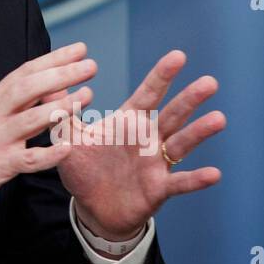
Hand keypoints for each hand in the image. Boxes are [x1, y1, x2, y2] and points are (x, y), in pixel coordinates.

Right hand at [0, 42, 96, 228]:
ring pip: (31, 120)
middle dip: (61, 74)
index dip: (53, 59)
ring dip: (60, 108)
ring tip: (87, 97)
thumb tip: (49, 84)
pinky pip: (27, 160)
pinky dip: (49, 154)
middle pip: (28, 88)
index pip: (25, 72)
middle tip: (90, 65)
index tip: (79, 49)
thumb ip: (15, 102)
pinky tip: (68, 148)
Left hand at [49, 49, 224, 240]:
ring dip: (200, 132)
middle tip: (210, 81)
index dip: (162, 76)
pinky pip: (180, 182)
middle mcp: (148, 138)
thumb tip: (44, 83)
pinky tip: (215, 174)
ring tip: (218, 118)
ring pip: (182, 144)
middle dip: (190, 98)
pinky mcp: (159, 188)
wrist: (92, 208)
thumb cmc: (85, 168)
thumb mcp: (70, 139)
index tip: (178, 55)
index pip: (148, 94)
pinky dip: (196, 179)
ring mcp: (156, 163)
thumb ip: (62, 112)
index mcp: (129, 122)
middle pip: (172, 114)